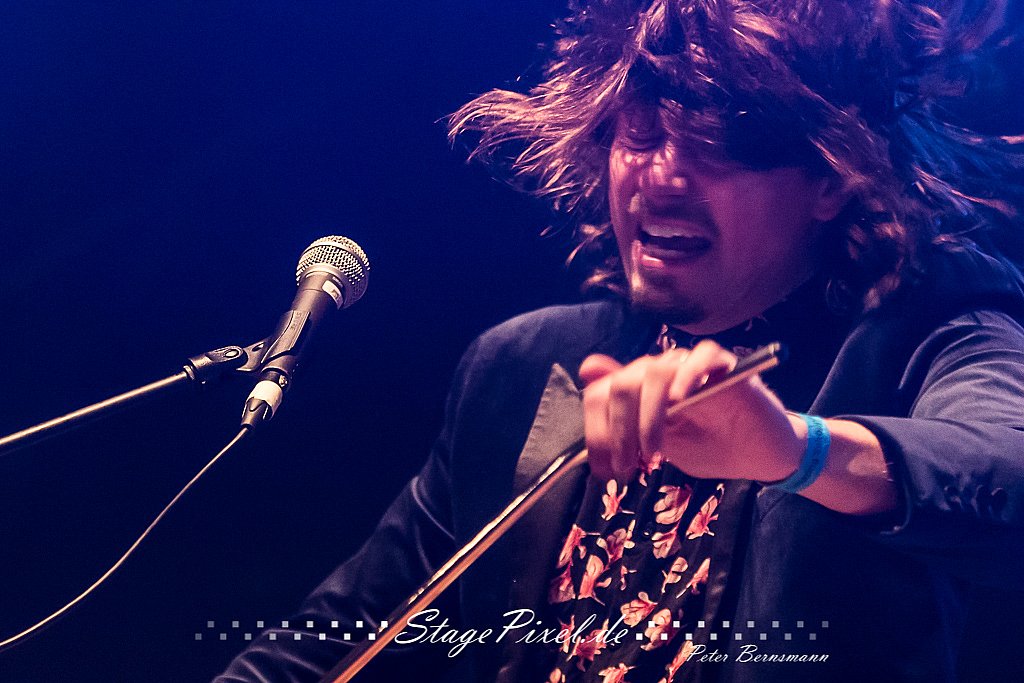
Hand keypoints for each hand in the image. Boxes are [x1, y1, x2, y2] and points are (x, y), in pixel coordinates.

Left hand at [579, 340, 804, 482]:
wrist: (761, 455)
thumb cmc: (711, 447)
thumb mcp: (660, 442)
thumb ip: (626, 417)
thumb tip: (586, 375)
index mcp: (643, 388)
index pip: (605, 392)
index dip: (597, 429)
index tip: (603, 468)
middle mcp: (664, 371)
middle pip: (625, 383)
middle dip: (618, 430)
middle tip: (627, 467)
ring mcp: (694, 366)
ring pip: (656, 371)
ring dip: (647, 417)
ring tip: (653, 452)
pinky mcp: (727, 366)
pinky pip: (703, 356)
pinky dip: (688, 375)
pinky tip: (680, 401)